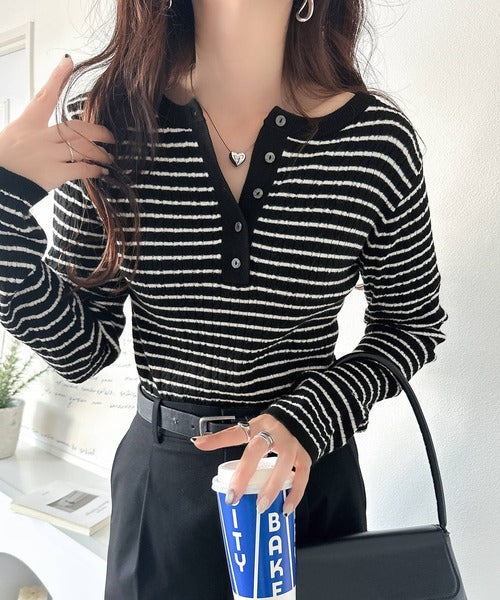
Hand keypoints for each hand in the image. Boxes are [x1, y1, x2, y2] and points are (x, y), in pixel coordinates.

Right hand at [0, 54, 114, 192]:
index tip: (68, 62)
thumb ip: (38, 132)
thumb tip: (61, 133)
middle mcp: (39, 137)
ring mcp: (47, 155)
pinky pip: (81, 169)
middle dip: (98, 132)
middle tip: (110, 137)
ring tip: (109, 157)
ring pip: (83, 148)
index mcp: (28, 124)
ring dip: (100, 153)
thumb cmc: (6, 161)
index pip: (44, 96)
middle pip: (76, 128)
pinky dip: (95, 170)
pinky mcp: (52, 174)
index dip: (56, 78)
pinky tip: (102, 171)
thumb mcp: (16, 137)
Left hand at [191, 414, 311, 514]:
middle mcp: (274, 433)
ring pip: (283, 465)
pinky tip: (286, 508)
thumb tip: (198, 443)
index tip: (200, 445)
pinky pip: (302, 477)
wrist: (306, 416)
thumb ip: (228, 436)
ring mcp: (292, 445)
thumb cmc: (274, 427)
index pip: (236, 432)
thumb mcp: (252, 427)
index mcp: (258, 426)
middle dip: (245, 473)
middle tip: (234, 496)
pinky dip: (295, 494)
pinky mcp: (305, 456)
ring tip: (260, 507)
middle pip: (257, 450)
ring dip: (272, 487)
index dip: (218, 439)